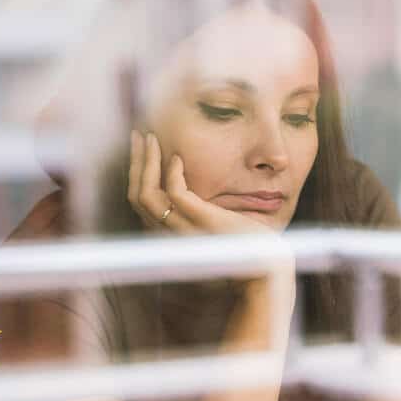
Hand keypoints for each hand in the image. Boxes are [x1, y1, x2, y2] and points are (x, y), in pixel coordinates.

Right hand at [127, 130, 295, 326]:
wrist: (264, 265)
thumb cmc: (242, 246)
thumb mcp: (211, 227)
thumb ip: (196, 212)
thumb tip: (189, 189)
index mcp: (170, 236)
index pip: (140, 203)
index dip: (136, 174)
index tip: (143, 148)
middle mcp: (170, 237)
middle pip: (138, 196)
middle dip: (136, 162)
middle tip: (138, 135)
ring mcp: (184, 231)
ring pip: (147, 195)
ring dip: (146, 162)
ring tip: (150, 138)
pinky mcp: (202, 222)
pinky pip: (176, 194)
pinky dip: (172, 173)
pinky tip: (178, 157)